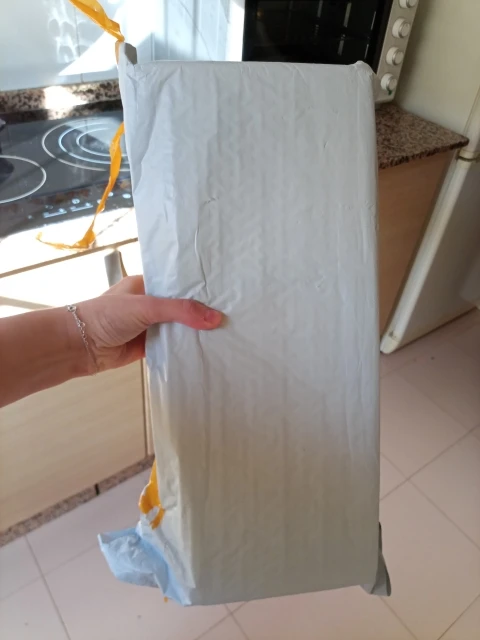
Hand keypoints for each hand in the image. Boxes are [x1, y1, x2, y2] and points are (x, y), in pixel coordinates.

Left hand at [72, 275, 222, 373]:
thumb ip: (180, 311)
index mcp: (147, 285)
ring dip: (194, 333)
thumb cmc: (105, 316)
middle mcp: (150, 304)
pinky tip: (206, 350)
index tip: (226, 293)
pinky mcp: (148, 346)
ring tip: (226, 333)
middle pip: (182, 308)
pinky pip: (171, 347)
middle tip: (233, 315)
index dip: (201, 289)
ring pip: (178, 329)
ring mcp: (149, 326)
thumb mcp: (146, 306)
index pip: (180, 284)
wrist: (78, 346)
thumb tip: (215, 318)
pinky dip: (184, 349)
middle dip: (201, 313)